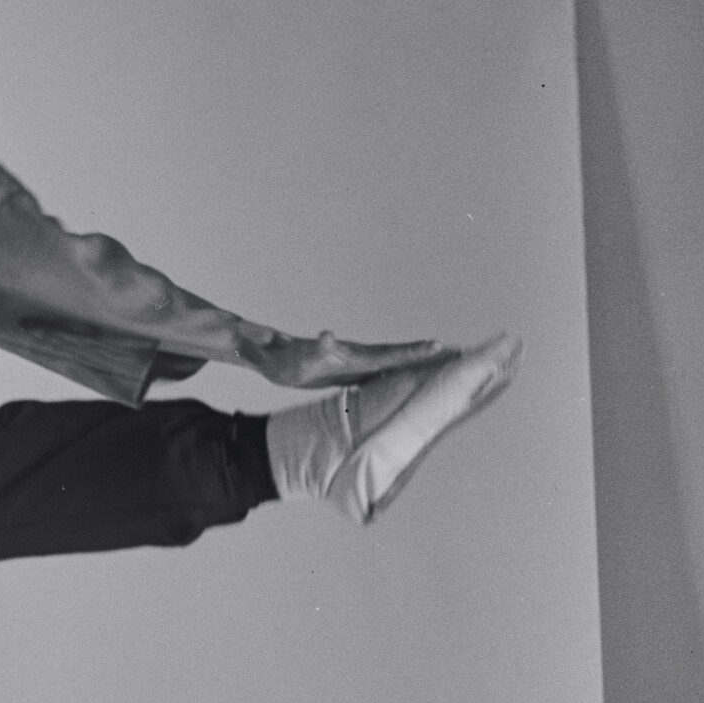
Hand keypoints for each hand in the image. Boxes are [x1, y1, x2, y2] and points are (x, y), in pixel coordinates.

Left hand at [239, 330, 454, 389]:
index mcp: (335, 354)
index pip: (368, 353)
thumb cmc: (270, 356)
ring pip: (398, 359)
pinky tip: (441, 369)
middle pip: (390, 354)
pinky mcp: (363, 368)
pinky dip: (417, 369)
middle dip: (416, 352)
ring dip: (426, 360)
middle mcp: (352, 354)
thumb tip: (245, 332)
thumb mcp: (264, 354)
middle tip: (446, 347)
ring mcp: (360, 359)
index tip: (413, 345)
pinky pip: (394, 370)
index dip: (392, 351)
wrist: (278, 355)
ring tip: (458, 354)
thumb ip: (257, 343)